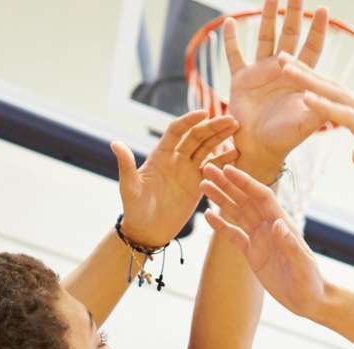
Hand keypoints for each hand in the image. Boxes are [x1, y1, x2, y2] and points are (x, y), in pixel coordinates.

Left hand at [114, 110, 239, 248]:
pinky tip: (238, 154)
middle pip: (197, 137)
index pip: (177, 131)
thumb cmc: (134, 209)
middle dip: (213, 127)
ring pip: (207, 149)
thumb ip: (126, 165)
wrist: (147, 230)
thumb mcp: (129, 187)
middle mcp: (175, 159)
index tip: (204, 113)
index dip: (189, 121)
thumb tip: (115, 143)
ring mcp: (188, 171)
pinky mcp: (198, 184)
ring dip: (221, 138)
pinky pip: (213, 169)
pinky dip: (225, 161)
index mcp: (160, 155)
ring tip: (238, 130)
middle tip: (231, 120)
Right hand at [200, 162, 328, 316]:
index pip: (261, 196)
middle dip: (227, 183)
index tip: (228, 169)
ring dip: (220, 199)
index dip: (244, 182)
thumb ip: (290, 244)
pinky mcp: (252, 253)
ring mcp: (259, 239)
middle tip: (207, 169)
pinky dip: (220, 225)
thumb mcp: (302, 265)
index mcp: (281, 224)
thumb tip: (277, 223)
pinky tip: (207, 215)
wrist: (309, 300)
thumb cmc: (310, 282)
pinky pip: (233, 235)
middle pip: (245, 199)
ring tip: (203, 186)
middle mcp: (269, 226)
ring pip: (236, 213)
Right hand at [221, 0, 330, 177]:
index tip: (325, 10)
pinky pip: (234, 55)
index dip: (318, 30)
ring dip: (267, 16)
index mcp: (300, 77)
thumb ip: (322, 106)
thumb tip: (337, 96)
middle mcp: (281, 69)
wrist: (259, 149)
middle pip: (289, 34)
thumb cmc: (286, 138)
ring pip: (264, 37)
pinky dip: (230, 40)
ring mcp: (260, 72)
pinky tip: (229, 22)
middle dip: (294, 13)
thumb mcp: (309, 122)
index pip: (312, 47)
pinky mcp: (241, 79)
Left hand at [280, 57, 353, 211]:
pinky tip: (305, 95)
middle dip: (305, 74)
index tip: (293, 78)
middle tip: (281, 58)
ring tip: (284, 65)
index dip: (314, 89)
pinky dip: (324, 105)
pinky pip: (346, 117)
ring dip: (308, 80)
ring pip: (336, 96)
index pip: (337, 103)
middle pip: (332, 91)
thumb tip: (353, 153)